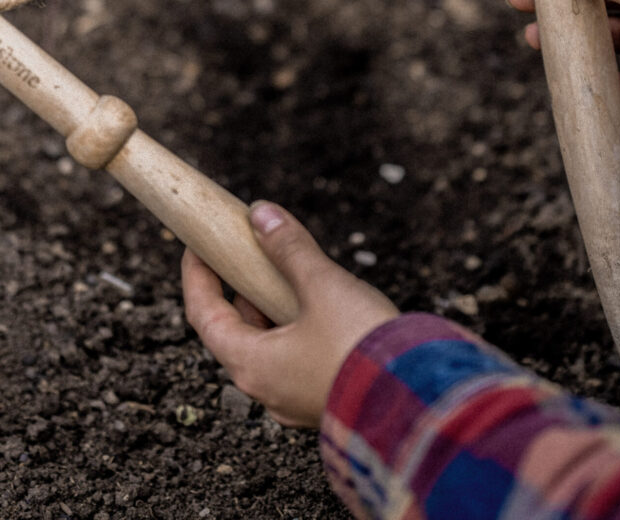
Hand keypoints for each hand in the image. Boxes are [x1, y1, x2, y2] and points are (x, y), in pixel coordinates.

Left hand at [182, 202, 398, 427]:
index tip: (197, 245)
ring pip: (269, 346)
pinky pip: (296, 359)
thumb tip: (261, 215)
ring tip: (286, 272)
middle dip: (237, 288)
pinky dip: (295, 326)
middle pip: (234, 332)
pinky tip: (318, 304)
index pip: (203, 315)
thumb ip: (289, 248)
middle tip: (245, 252)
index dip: (196, 275)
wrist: (422, 403)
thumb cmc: (364, 349)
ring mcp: (297, 399)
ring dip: (270, 307)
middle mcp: (268, 389)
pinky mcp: (326, 399)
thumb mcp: (323, 285)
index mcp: (252, 365)